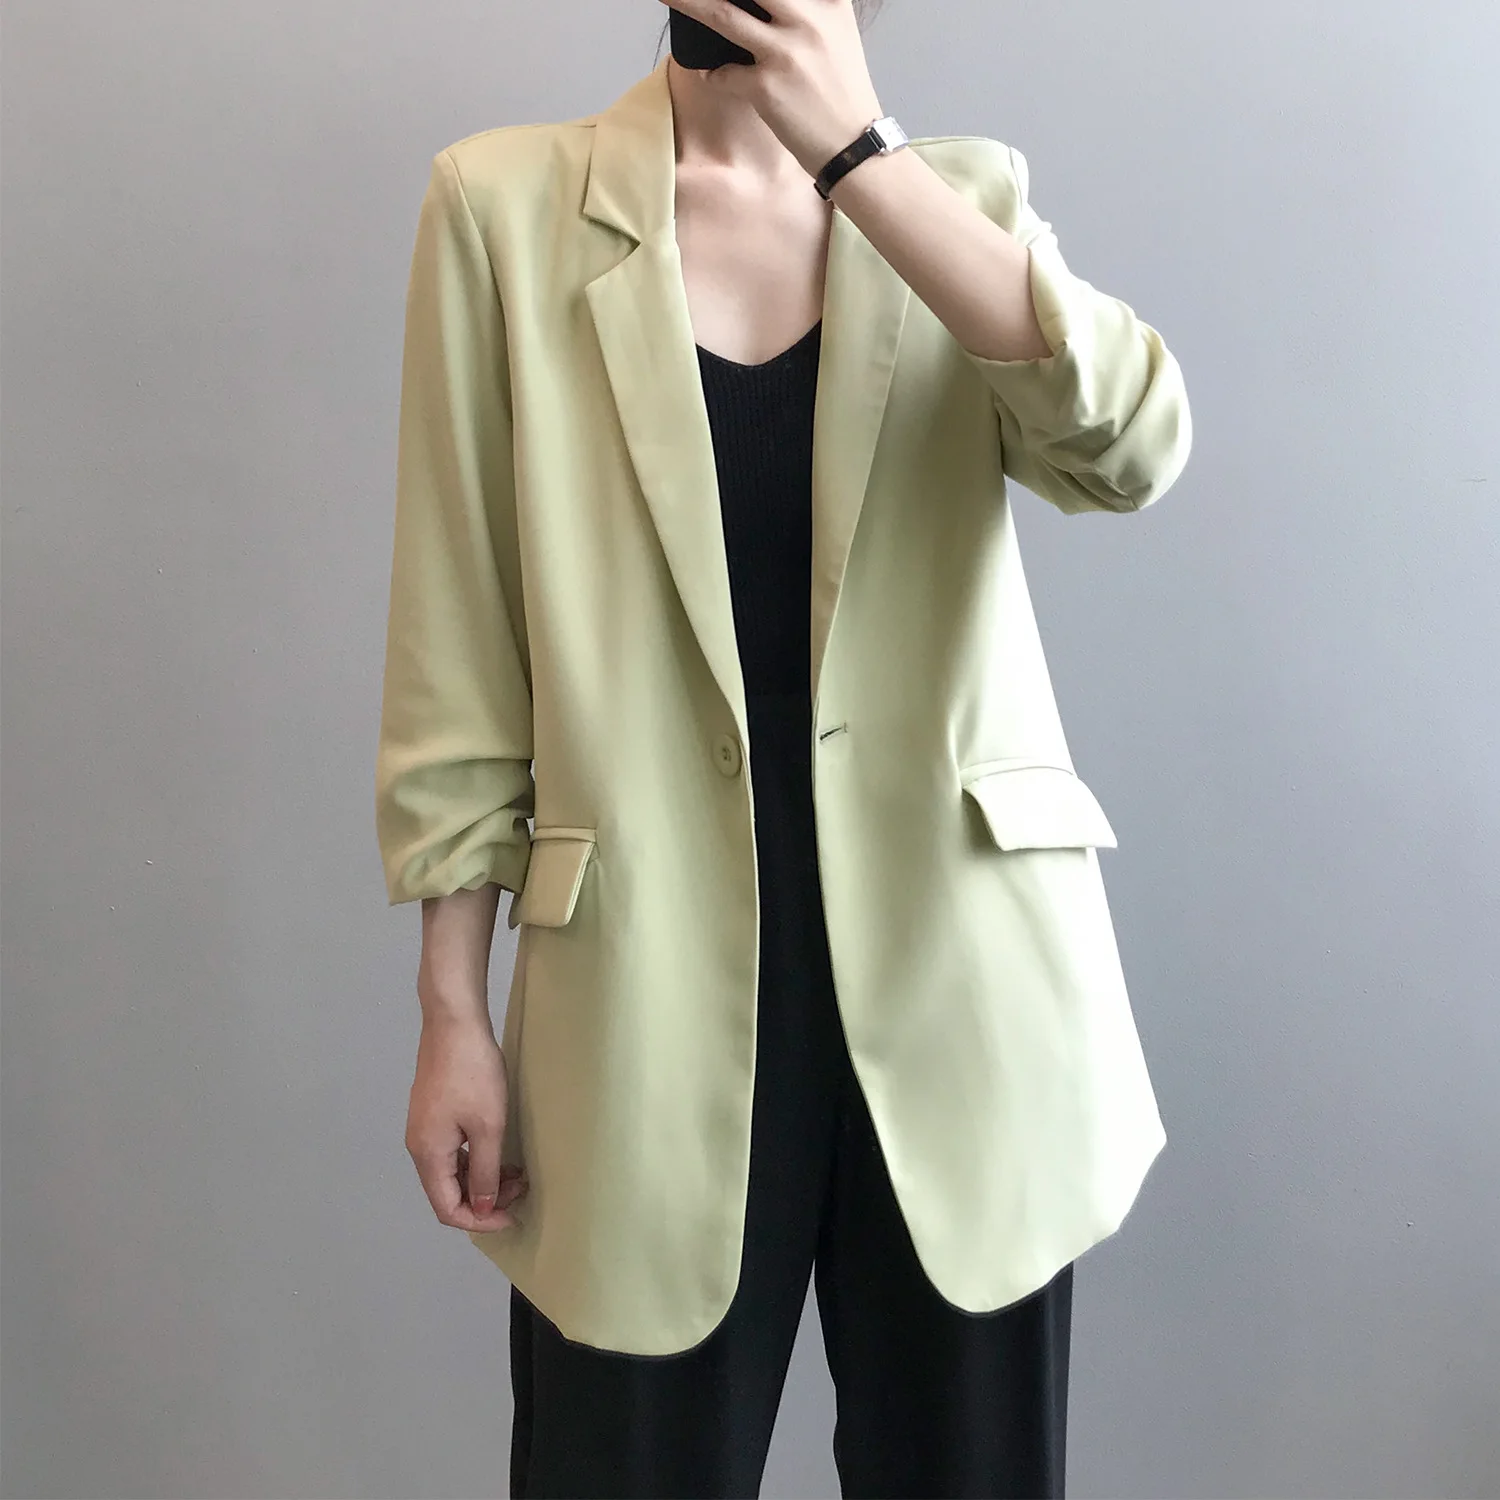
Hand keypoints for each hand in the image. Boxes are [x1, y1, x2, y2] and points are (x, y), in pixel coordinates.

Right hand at [406, 1013, 528, 1231]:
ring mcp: (425, 1128)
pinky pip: (453, 1151)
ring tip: (517, 1173)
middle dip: (485, 1199)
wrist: (454, 1022)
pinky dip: (476, 1159)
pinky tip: (500, 1152)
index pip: (447, 1208)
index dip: (479, 1220)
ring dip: (483, 1178)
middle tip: (521, 1190)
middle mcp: (419, 1146)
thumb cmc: (473, 1072)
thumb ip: (484, 1171)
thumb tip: (481, 1207)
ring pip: (452, 1171)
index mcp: (428, 1154)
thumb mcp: (488, 1126)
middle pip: (448, 1192)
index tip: (511, 1216)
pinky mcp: (434, 1112)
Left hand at [660, 0, 884, 179]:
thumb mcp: (837, 36)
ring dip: (689, 3)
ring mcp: (786, 53)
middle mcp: (808, 21)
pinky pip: (723, 73)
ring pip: (721, 15)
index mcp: (828, 4)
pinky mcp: (766, 87)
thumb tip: (765, 5)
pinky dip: (714, 76)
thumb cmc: (841, 96)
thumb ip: (807, 12)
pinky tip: (718, 78)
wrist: (853, 148)